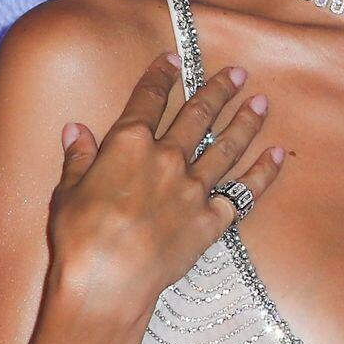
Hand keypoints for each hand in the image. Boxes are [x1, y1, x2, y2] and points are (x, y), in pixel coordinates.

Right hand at [44, 51, 284, 326]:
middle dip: (219, 90)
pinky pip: (244, 191)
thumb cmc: (77, 239)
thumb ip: (78, 158)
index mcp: (128, 145)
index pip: (148, 100)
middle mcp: (167, 158)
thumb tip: (75, 129)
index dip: (160, 76)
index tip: (173, 59)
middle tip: (238, 73)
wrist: (106, 284)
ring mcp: (193, 188)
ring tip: (261, 102)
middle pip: (198, 115)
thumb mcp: (67, 192)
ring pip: (227, 145)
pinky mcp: (212, 219)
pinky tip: (276, 155)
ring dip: (246, 121)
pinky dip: (263, 173)